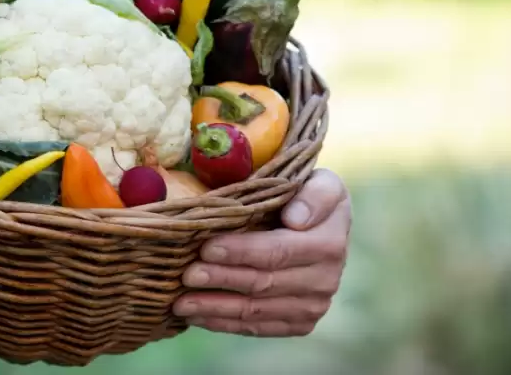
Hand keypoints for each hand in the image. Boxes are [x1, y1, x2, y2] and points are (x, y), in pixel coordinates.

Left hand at [173, 169, 350, 336]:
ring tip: (181, 303)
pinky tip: (197, 317)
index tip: (207, 247)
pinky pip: (258, 328)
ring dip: (215, 308)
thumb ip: (315, 194)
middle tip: (186, 276)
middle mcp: (326, 279)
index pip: (278, 251)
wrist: (320, 224)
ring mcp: (313, 305)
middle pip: (262, 283)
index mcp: (330, 241)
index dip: (241, 251)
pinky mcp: (299, 323)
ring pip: (256, 310)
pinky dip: (224, 323)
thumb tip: (296, 219)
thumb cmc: (307, 193)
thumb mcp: (320, 181)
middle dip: (220, 280)